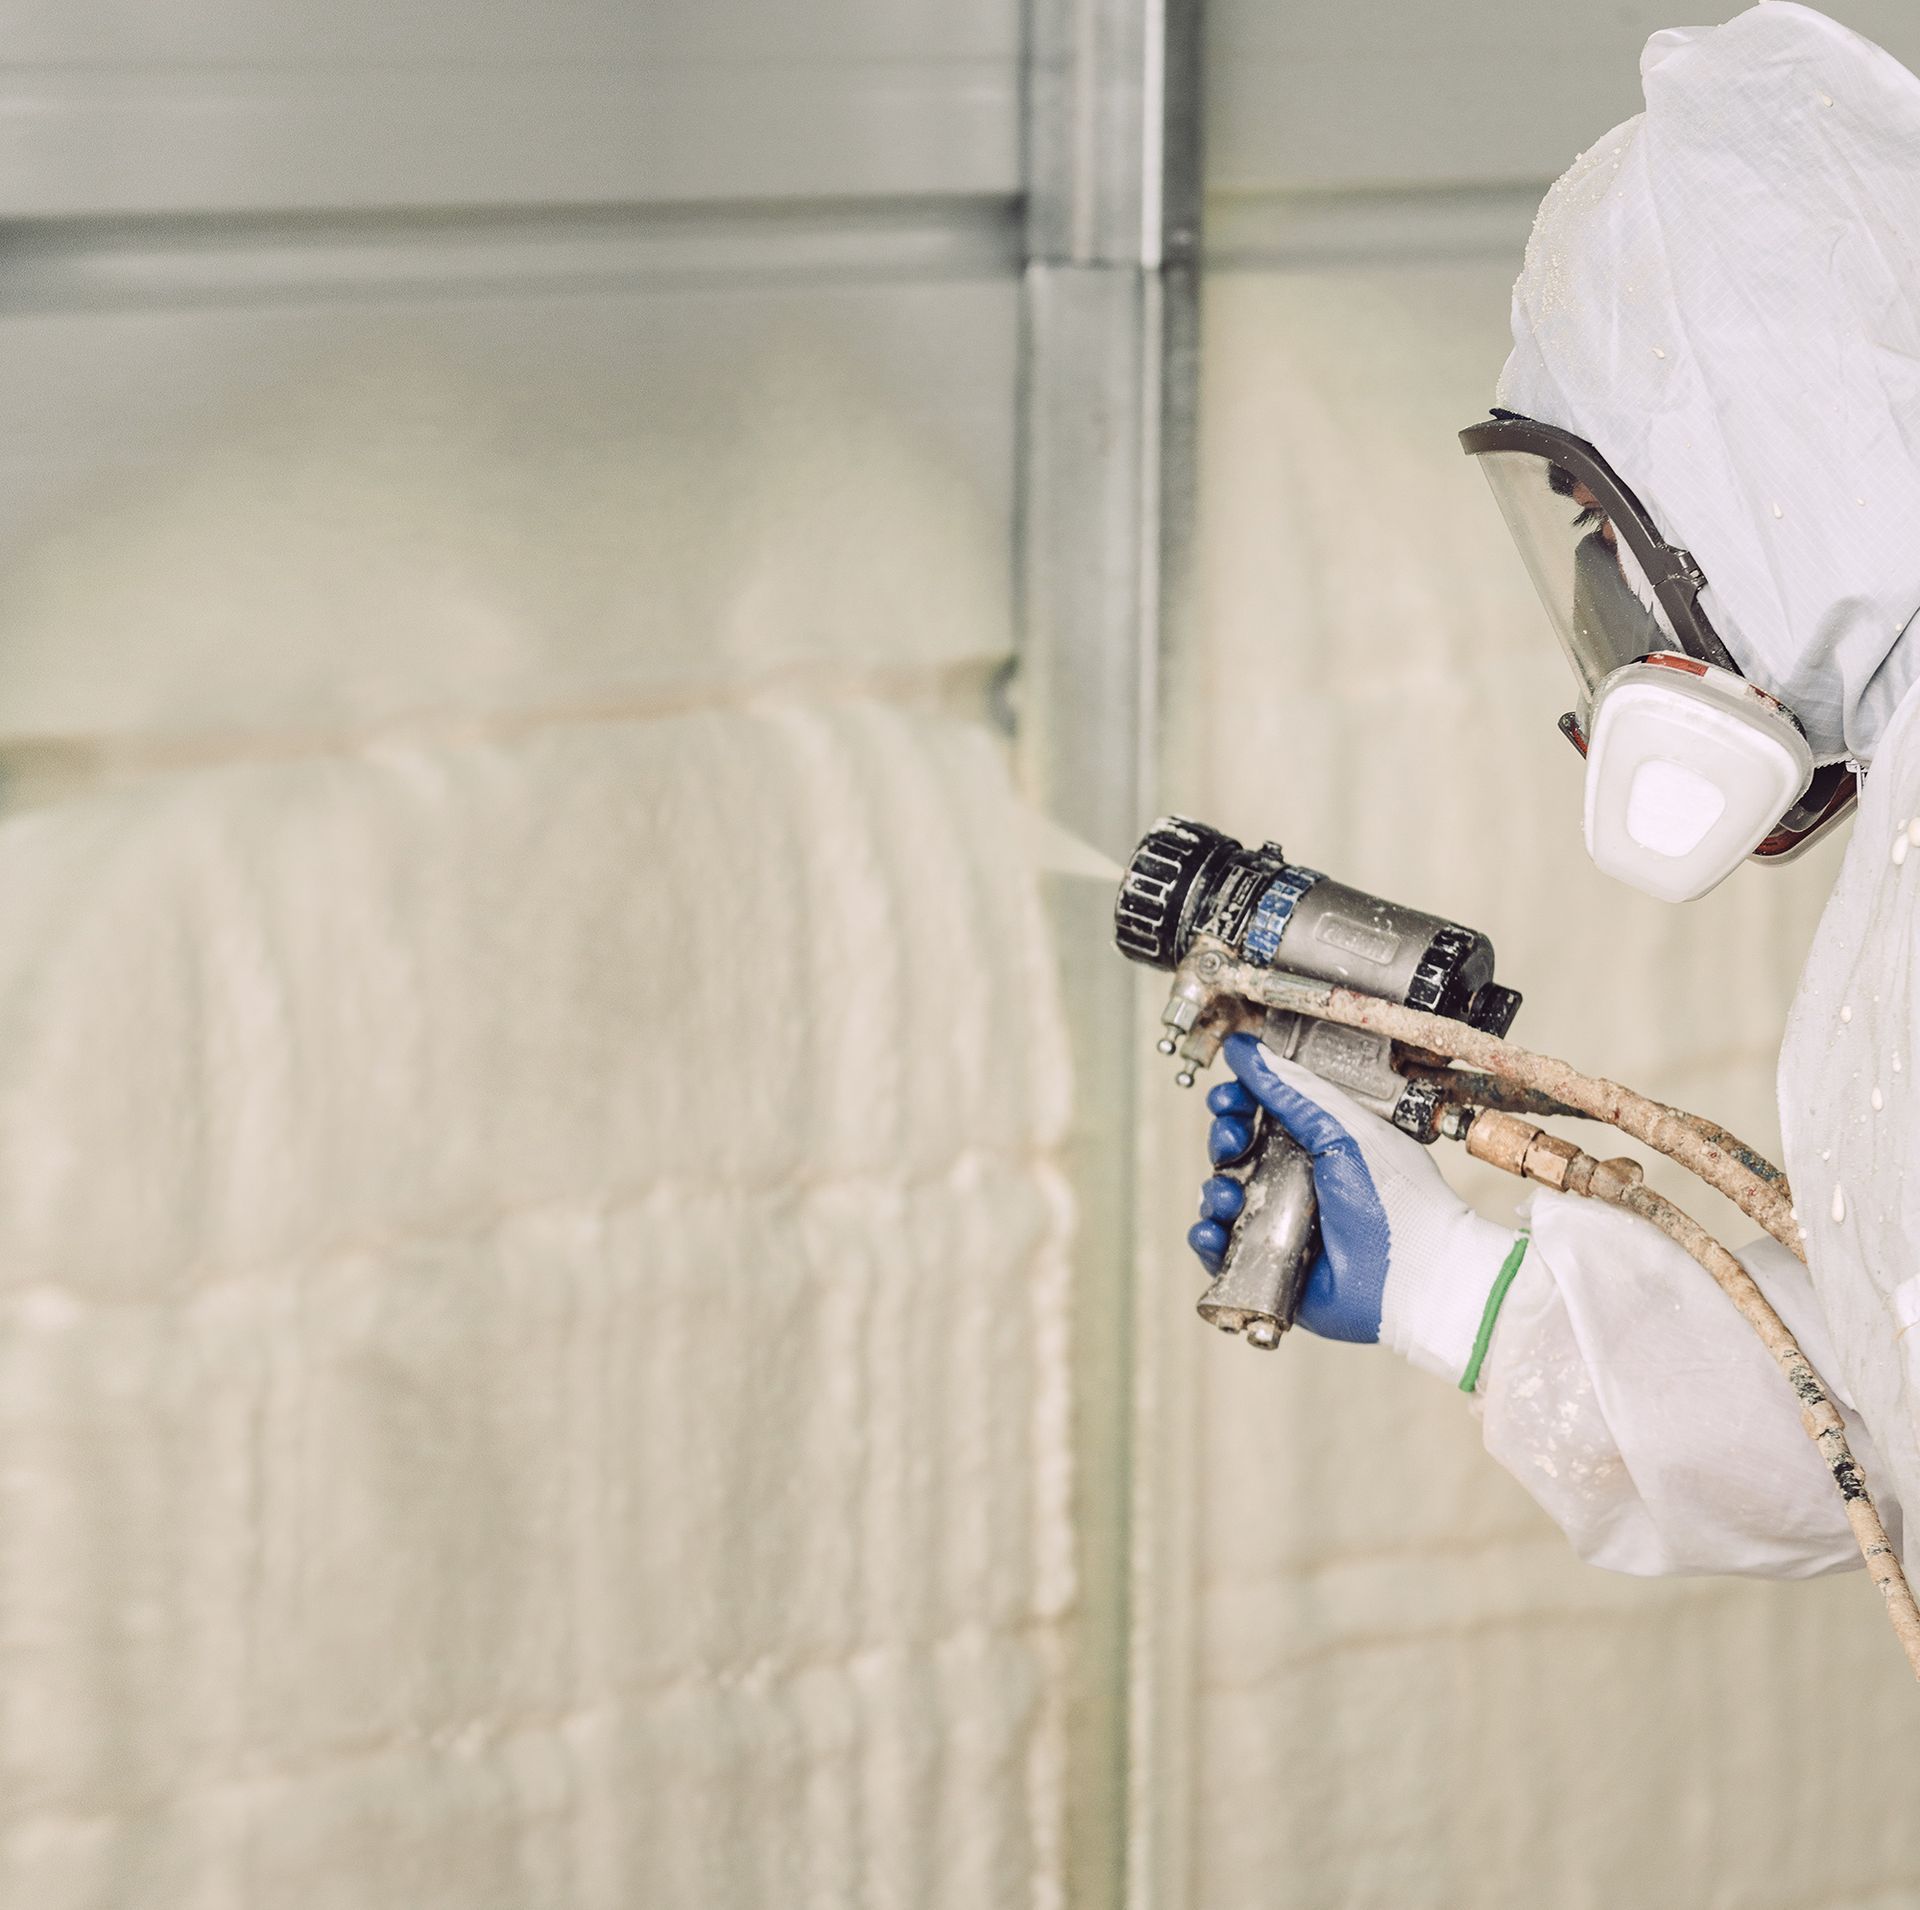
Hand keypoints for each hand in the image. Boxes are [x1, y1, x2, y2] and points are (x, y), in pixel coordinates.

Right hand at [1189, 1032, 1517, 1363]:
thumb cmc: (1397, 1204)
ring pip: (1226, 1196)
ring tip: (1227, 1194)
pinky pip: (1222, 1249)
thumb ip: (1294, 1092)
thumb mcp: (1345, 1132)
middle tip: (1230, 1139)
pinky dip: (1208, 1238)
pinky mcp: (1270, 1266)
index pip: (1266, 1112)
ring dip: (1215, 1189)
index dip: (1241, 1101)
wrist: (1415, 1280)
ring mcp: (1283, 1223)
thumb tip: (1248, 1052)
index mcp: (1323, 1143)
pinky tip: (1213, 1230)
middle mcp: (1301, 1180)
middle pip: (1238, 1150)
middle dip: (1223, 1139)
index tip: (1229, 1096)